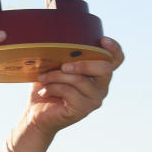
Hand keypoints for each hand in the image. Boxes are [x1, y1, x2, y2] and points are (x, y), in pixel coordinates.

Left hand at [8, 37, 124, 151]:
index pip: (116, 60)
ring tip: (43, 78)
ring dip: (57, 76)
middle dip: (82, 63)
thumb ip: (63, 55)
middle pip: (104, 68)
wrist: (35, 112)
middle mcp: (101, 87)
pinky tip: (44, 91)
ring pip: (80, 79)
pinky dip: (53, 88)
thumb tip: (57, 38)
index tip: (102, 40)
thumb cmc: (46, 86)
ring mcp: (94, 99)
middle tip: (62, 65)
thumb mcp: (54, 66)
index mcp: (97, 73)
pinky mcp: (83, 109)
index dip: (114, 49)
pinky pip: (69, 92)